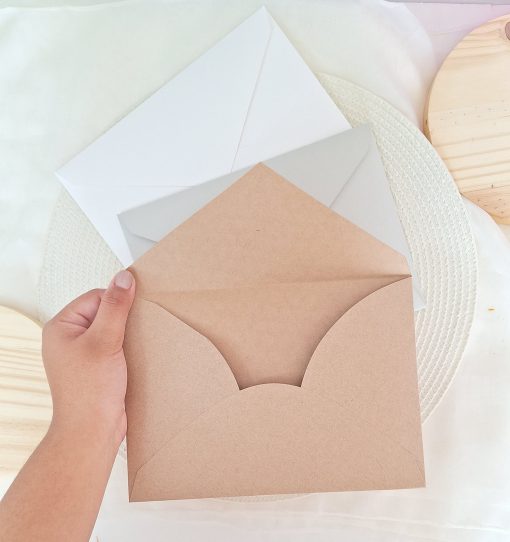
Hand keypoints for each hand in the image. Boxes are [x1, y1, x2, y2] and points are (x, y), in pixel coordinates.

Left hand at [42, 270, 134, 447]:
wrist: (93, 431)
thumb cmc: (89, 393)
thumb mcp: (104, 341)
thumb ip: (115, 307)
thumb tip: (123, 278)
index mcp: (62, 326)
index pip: (97, 297)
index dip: (117, 303)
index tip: (134, 311)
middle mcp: (70, 338)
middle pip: (106, 312)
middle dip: (124, 321)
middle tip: (130, 335)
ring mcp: (84, 353)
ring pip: (114, 329)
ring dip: (128, 336)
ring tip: (131, 349)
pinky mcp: (98, 365)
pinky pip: (117, 345)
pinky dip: (128, 348)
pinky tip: (134, 357)